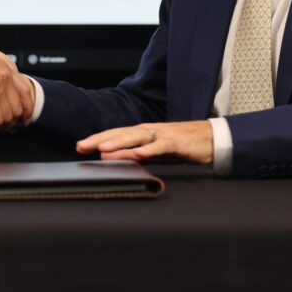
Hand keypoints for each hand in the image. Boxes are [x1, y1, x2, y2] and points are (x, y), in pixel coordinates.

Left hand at [75, 121, 213, 163]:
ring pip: (136, 137)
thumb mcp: (156, 152)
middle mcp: (149, 130)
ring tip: (102, 149)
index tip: (80, 145)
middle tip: (81, 146)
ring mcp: (162, 135)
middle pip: (121, 133)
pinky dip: (147, 150)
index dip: (98, 138)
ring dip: (119, 143)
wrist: (212, 139)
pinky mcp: (176, 142)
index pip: (116, 134)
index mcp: (143, 132)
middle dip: (100, 139)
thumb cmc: (183, 146)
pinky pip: (159, 146)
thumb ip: (139, 155)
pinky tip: (136, 155)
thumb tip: (118, 161)